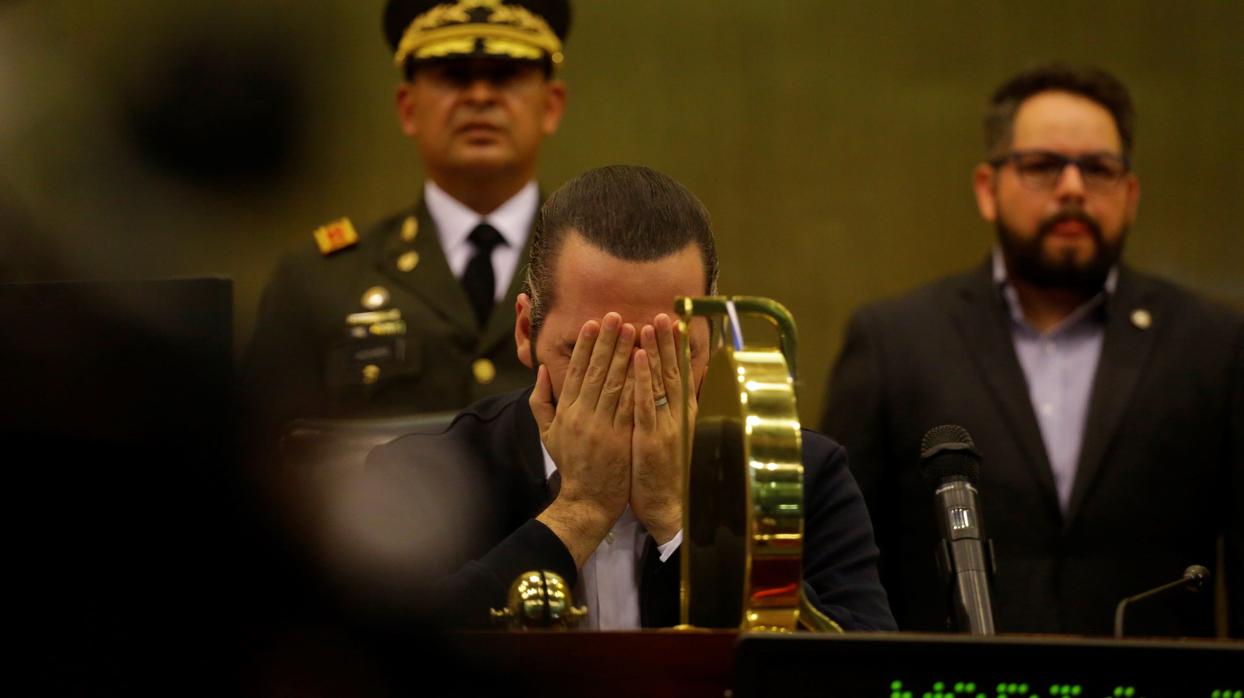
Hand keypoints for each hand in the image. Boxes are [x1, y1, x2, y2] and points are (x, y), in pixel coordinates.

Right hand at [532, 312, 636, 566]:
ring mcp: (602, 427)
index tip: (594, 323)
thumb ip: (541, 401)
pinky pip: (630, 404)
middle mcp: (582, 415)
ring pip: (614, 383)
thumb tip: (542, 371)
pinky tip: (645, 364)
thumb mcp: (547, 433)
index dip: (586, 346)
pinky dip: (637, 382)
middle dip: (607, 341)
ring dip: (625, 354)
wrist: (586, 501)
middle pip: (596, 371)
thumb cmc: (571, 466)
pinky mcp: (620, 438)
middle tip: (616, 315)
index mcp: (566, 412)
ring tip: (634, 330)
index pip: (576, 371)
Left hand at [630, 314, 690, 544]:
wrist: (669, 507)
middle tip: (663, 312)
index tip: (672, 321)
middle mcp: (679, 415)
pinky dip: (642, 380)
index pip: (680, 373)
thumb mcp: (673, 438)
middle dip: (667, 341)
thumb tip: (675, 386)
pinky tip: (637, 359)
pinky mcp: (652, 439)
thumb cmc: (666, 472)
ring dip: (655, 351)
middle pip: (674, 370)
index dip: (675, 347)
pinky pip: (645, 404)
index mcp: (682, 414)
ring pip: (661, 381)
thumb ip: (673, 411)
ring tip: (649, 324)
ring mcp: (667, 425)